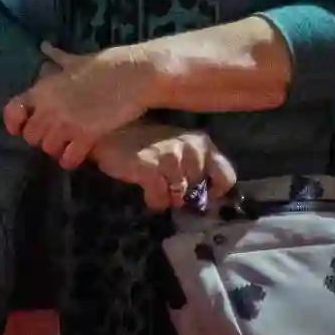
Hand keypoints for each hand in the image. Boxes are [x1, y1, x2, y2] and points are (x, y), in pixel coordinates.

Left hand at [6, 43, 158, 168]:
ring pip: (48, 148)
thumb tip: (44, 46)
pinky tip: (77, 156)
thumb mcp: (74, 61)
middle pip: (30, 136)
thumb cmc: (103, 66)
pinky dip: (71, 160)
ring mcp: (66, 122)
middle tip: (52, 137)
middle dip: (40, 139)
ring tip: (65, 147)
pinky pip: (69, 157)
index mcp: (42, 89)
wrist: (130, 74)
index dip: (13, 123)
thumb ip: (57, 58)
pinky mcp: (86, 135)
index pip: (12, 110)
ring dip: (56, 150)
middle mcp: (49, 107)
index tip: (18, 129)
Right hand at [90, 122, 237, 211]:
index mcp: (201, 143)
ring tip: (154, 187)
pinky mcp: (149, 168)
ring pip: (179, 197)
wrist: (109, 133)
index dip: (213, 190)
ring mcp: (170, 157)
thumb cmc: (146, 142)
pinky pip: (160, 199)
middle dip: (185, 195)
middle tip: (168, 187)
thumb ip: (196, 166)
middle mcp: (190, 148)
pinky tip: (145, 192)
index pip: (226, 176)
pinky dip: (153, 201)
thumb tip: (207, 198)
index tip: (200, 194)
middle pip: (198, 190)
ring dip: (167, 198)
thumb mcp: (178, 148)